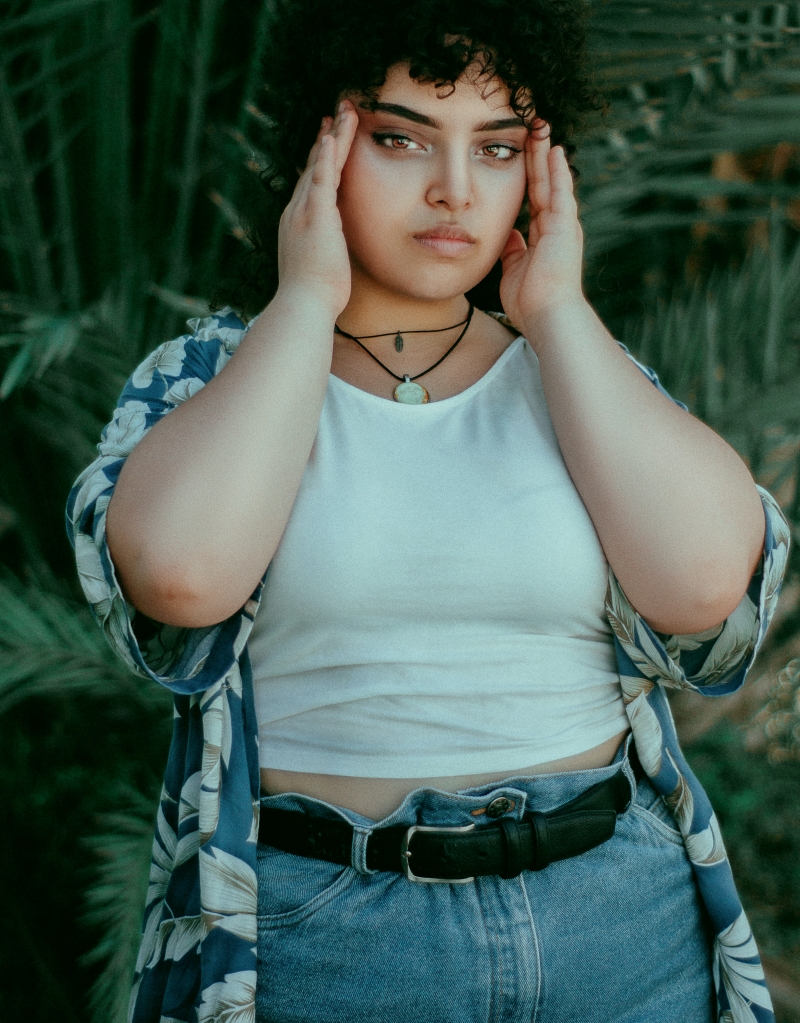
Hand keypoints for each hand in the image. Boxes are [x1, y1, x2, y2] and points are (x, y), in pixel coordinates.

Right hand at [275, 100, 357, 316]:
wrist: (303, 305)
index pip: (312, 185)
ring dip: (333, 138)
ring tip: (344, 112)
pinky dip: (327, 157)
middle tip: (335, 114)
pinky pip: (321, 179)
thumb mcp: (320, 269)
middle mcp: (296, 213)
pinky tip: (332, 135)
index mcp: (298, 225)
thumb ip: (326, 253)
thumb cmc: (314, 297)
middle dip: (326, 140)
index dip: (321, 162)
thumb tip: (332, 256)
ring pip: (320, 166)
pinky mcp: (316, 217)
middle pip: (314, 168)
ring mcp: (303, 213)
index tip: (329, 142)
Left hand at [498, 127, 584, 347]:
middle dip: (536, 156)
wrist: (548, 316)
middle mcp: (556, 227)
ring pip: (551, 181)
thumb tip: (509, 235)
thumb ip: (513, 250)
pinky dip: (556, 170)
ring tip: (540, 126)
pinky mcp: (565, 226)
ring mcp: (562, 225)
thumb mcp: (513, 270)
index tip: (519, 154)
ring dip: (545, 154)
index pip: (534, 198)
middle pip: (543, 183)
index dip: (527, 176)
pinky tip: (552, 148)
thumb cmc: (530, 302)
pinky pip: (560, 191)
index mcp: (543, 237)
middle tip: (530, 128)